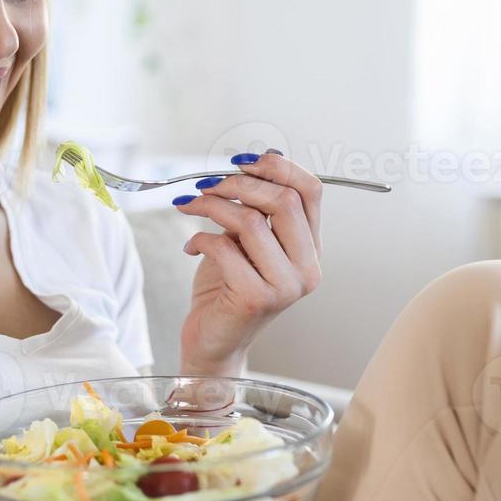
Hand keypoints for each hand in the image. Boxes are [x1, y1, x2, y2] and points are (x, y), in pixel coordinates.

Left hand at [173, 150, 322, 375]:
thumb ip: (257, 208)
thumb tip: (259, 159)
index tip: (242, 161)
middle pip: (284, 201)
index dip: (278, 167)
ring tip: (189, 207)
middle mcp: (307, 268)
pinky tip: (191, 246)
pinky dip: (200, 238)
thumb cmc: (226, 289)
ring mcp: (285, 286)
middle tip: (205, 185)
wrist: (212, 341)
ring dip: (211, 206)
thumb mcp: (245, 241)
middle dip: (237, 184)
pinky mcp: (256, 298)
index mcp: (310, 249)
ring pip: (251, 222)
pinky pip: (225, 248)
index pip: (311, 192)